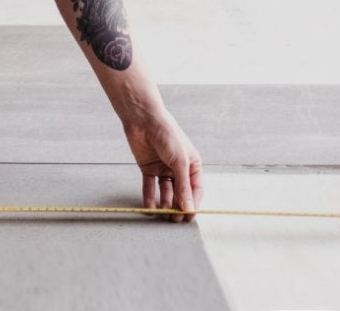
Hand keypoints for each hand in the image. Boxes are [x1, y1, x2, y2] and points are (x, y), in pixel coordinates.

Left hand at [123, 105, 202, 222]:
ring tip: (163, 216)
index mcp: (193, 165)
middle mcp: (179, 169)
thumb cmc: (167, 134)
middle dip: (178, 207)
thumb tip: (189, 208)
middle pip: (180, 193)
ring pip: (166, 193)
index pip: (195, 190)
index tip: (188, 217)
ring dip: (165, 205)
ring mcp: (163, 169)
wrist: (144, 119)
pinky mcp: (148, 169)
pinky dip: (149, 198)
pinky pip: (150, 187)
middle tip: (174, 220)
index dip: (192, 204)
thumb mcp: (179, 161)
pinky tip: (149, 208)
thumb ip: (183, 186)